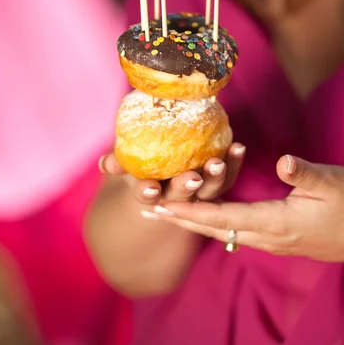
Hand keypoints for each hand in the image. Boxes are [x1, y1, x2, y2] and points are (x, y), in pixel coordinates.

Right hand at [98, 143, 245, 216]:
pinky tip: (238, 146)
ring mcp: (202, 192)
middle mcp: (179, 198)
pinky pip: (229, 174)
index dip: (148, 194)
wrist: (165, 170)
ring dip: (216, 176)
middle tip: (193, 177)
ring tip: (218, 162)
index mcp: (154, 195)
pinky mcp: (220, 183)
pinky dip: (234, 162)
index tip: (150, 188)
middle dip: (187, 187)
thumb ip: (118, 162)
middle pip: (184, 196)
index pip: (148, 196)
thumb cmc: (144, 163)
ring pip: (211, 190)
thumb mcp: (129, 164)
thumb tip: (105, 163)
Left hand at [152, 155, 343, 262]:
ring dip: (194, 223)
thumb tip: (283, 161)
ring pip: (224, 232)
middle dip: (181, 220)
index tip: (161, 206)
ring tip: (168, 214)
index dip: (191, 211)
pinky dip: (214, 223)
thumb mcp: (333, 183)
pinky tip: (207, 217)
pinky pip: (237, 232)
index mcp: (275, 223)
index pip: (223, 216)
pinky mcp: (280, 239)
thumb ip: (305, 173)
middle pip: (215, 229)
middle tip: (148, 212)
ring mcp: (273, 241)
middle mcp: (268, 237)